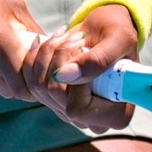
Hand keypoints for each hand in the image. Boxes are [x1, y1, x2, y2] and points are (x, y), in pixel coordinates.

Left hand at [24, 2, 139, 132]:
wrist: (104, 31)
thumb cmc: (119, 34)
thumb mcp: (118, 40)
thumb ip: (97, 60)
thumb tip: (62, 76)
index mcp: (116, 115)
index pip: (78, 108)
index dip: (76, 79)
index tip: (85, 50)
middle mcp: (91, 120)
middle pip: (55, 96)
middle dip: (59, 59)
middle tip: (74, 37)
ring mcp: (70, 112)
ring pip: (40, 88)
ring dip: (47, 54)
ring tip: (64, 36)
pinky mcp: (54, 100)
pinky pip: (32, 83)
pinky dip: (36, 58)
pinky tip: (50, 42)